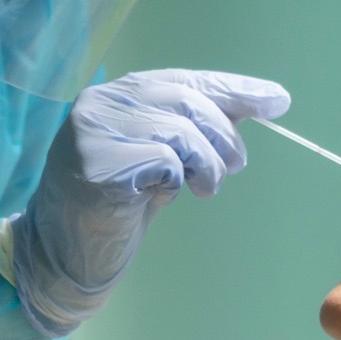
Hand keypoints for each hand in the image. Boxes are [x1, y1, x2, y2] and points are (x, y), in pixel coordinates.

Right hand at [10, 69, 289, 335]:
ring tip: (204, 190)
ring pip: (181, 130)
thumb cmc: (114, 212)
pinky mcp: (97, 166)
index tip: (277, 101)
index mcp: (116, 96)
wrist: (64, 258)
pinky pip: (164, 161)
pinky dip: (176, 182)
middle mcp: (101, 103)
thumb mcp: (159, 163)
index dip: (233, 90)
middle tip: (236, 166)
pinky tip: (161, 198)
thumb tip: (257, 105)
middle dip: (224, 135)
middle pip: (187, 100)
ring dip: (208, 165)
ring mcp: (95, 132)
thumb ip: (192, 133)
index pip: (184, 80)